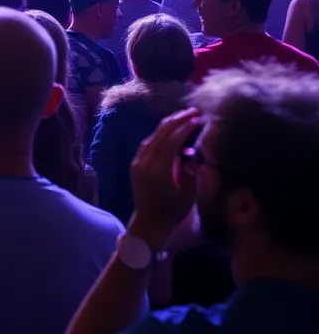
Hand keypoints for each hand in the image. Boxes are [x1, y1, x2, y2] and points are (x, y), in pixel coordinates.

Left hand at [128, 108, 201, 248]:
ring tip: (184, 117)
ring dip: (168, 125)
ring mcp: (137, 162)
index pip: (171, 142)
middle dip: (176, 120)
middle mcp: (144, 162)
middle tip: (193, 111)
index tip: (198, 119)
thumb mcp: (188, 194)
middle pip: (160, 134)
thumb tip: (193, 152)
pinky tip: (171, 131)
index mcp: (158, 171)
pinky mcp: (135, 163)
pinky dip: (160, 134)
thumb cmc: (172, 211)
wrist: (149, 222)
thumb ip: (191, 171)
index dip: (185, 128)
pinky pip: (148, 143)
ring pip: (152, 136)